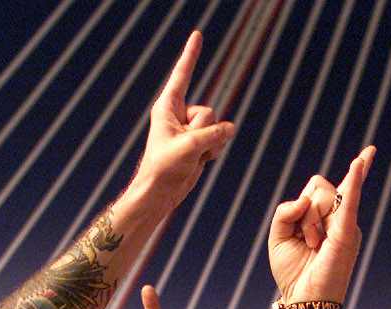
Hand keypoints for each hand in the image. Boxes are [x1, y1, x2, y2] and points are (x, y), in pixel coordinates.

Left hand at [132, 32, 234, 206]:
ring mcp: (191, 128)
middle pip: (208, 110)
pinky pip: (219, 139)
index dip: (191, 54)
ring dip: (208, 144)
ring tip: (189, 157)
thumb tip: (230, 128)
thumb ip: (213, 133)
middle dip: (203, 131)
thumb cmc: (164, 168)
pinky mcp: (199, 142)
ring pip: (216, 126)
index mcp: (167, 107)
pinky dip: (213, 151)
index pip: (182, 74)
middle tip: (184, 149)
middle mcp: (179, 114)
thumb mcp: (189, 147)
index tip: (197, 33)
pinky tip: (199, 162)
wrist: (160, 193)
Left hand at [267, 147, 374, 305]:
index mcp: (325, 219)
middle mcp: (340, 218)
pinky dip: (355, 180)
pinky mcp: (348, 232)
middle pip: (317, 187)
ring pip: (321, 195)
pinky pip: (349, 200)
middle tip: (306, 240)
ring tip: (312, 244)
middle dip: (302, 210)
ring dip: (307, 220)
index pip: (320, 187)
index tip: (365, 159)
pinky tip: (362, 160)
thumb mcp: (278, 237)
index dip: (319, 188)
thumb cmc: (293, 274)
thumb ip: (285, 212)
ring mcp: (346, 224)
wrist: (305, 301)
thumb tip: (303, 199)